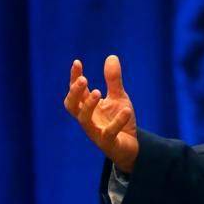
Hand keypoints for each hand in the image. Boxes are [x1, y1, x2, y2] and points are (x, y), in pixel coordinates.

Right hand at [63, 55, 138, 172]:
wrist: (130, 146)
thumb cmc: (118, 120)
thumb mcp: (118, 97)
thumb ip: (113, 80)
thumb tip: (111, 56)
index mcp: (88, 106)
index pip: (76, 91)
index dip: (74, 78)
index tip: (77, 62)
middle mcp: (88, 119)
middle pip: (72, 106)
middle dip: (75, 93)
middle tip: (83, 80)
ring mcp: (96, 132)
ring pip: (84, 120)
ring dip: (89, 106)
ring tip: (97, 92)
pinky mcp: (108, 143)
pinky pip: (109, 133)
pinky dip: (117, 121)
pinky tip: (126, 110)